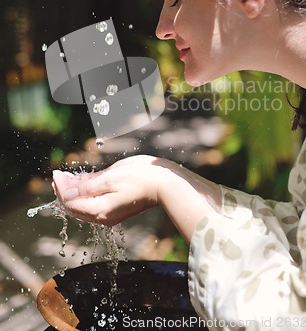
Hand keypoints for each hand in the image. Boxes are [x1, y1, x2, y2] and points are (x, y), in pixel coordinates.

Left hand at [52, 155, 221, 243]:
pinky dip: (85, 193)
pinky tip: (83, 182)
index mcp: (99, 210)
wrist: (165, 184)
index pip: (70, 201)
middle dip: (64, 190)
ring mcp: (109, 213)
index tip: (56, 172)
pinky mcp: (116, 208)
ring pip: (83, 205)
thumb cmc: (141, 178)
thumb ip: (87, 186)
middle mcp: (102, 216)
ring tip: (67, 177)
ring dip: (74, 191)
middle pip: (74, 206)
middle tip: (58, 174)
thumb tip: (66, 191)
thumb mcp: (111, 178)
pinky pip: (93, 203)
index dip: (60, 187)